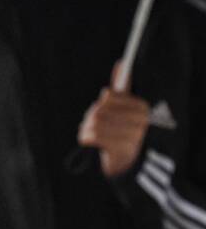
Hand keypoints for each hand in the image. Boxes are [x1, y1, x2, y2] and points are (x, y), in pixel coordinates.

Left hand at [78, 62, 149, 176]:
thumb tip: (122, 63)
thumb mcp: (121, 109)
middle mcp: (141, 122)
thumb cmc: (120, 132)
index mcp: (142, 108)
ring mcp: (133, 136)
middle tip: (94, 126)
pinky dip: (86, 138)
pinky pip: (93, 136)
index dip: (101, 104)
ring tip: (93, 135)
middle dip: (91, 117)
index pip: (109, 96)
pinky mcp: (121, 150)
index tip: (104, 111)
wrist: (124, 165)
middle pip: (100, 109)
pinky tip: (91, 142)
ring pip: (95, 122)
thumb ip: (122, 87)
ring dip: (87, 129)